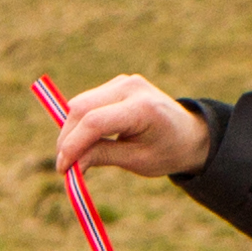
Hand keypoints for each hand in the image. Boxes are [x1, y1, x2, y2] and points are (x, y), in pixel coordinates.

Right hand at [51, 75, 212, 180]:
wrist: (189, 133)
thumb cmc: (167, 151)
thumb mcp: (137, 161)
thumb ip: (103, 157)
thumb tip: (70, 163)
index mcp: (141, 108)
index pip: (95, 122)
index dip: (73, 145)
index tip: (63, 169)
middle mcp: (130, 87)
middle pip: (81, 108)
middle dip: (67, 138)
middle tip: (63, 166)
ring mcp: (122, 82)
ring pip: (80, 103)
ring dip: (70, 130)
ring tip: (71, 157)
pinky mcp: (116, 84)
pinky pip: (88, 102)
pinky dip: (80, 122)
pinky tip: (82, 142)